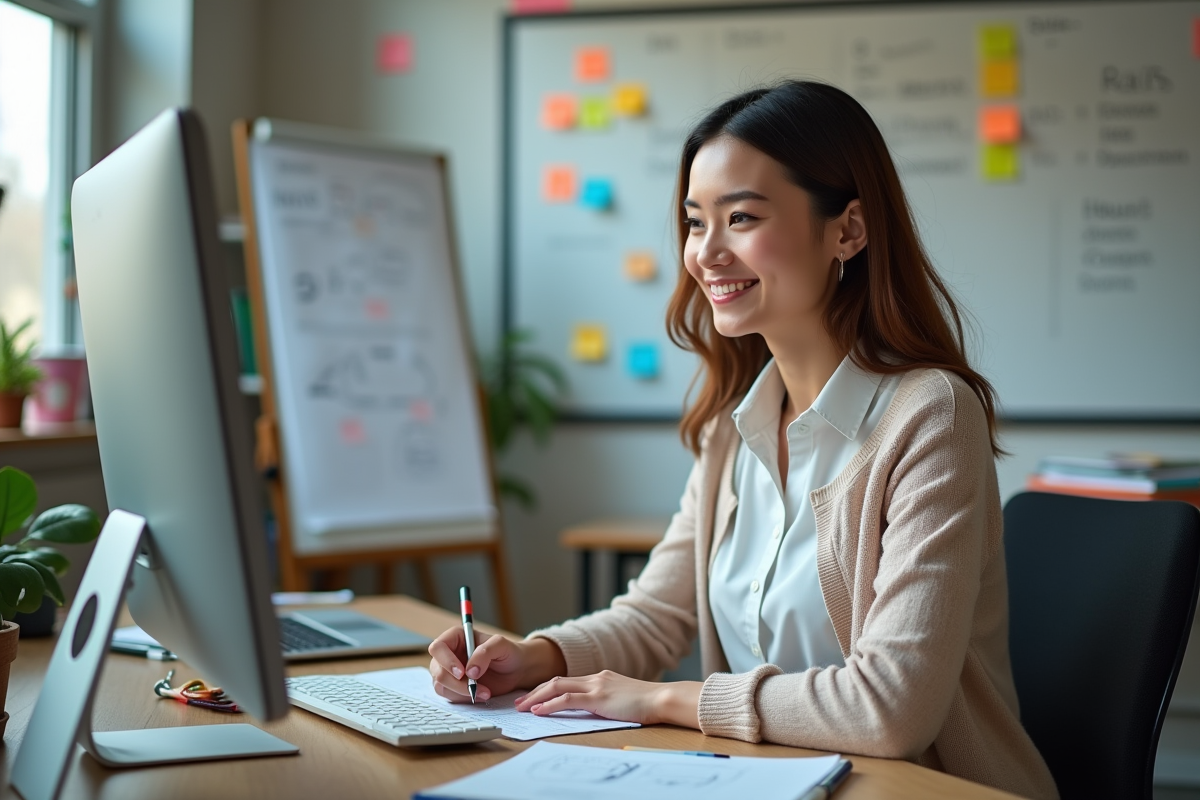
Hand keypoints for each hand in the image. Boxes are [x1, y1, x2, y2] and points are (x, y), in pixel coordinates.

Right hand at [428, 628, 564, 703]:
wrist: (516, 670)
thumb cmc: (508, 652)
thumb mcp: (501, 645)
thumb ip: (484, 652)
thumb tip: (469, 671)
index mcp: (456, 637)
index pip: (438, 647)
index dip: (446, 661)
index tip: (462, 673)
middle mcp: (449, 654)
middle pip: (437, 670)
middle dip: (455, 682)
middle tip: (475, 688)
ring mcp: (449, 672)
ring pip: (441, 685)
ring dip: (462, 692)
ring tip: (485, 692)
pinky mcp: (454, 687)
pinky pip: (449, 696)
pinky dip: (464, 698)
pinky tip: (481, 695)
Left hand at [514, 671, 700, 726]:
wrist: (662, 698)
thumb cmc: (648, 703)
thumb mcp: (622, 699)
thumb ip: (606, 701)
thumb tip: (595, 710)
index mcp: (600, 678)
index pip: (566, 681)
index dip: (546, 689)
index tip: (533, 698)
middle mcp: (595, 677)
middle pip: (556, 681)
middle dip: (535, 692)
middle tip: (519, 703)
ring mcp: (596, 686)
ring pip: (557, 687)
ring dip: (536, 697)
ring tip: (522, 708)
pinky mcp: (598, 697)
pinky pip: (568, 700)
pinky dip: (551, 704)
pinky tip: (540, 711)